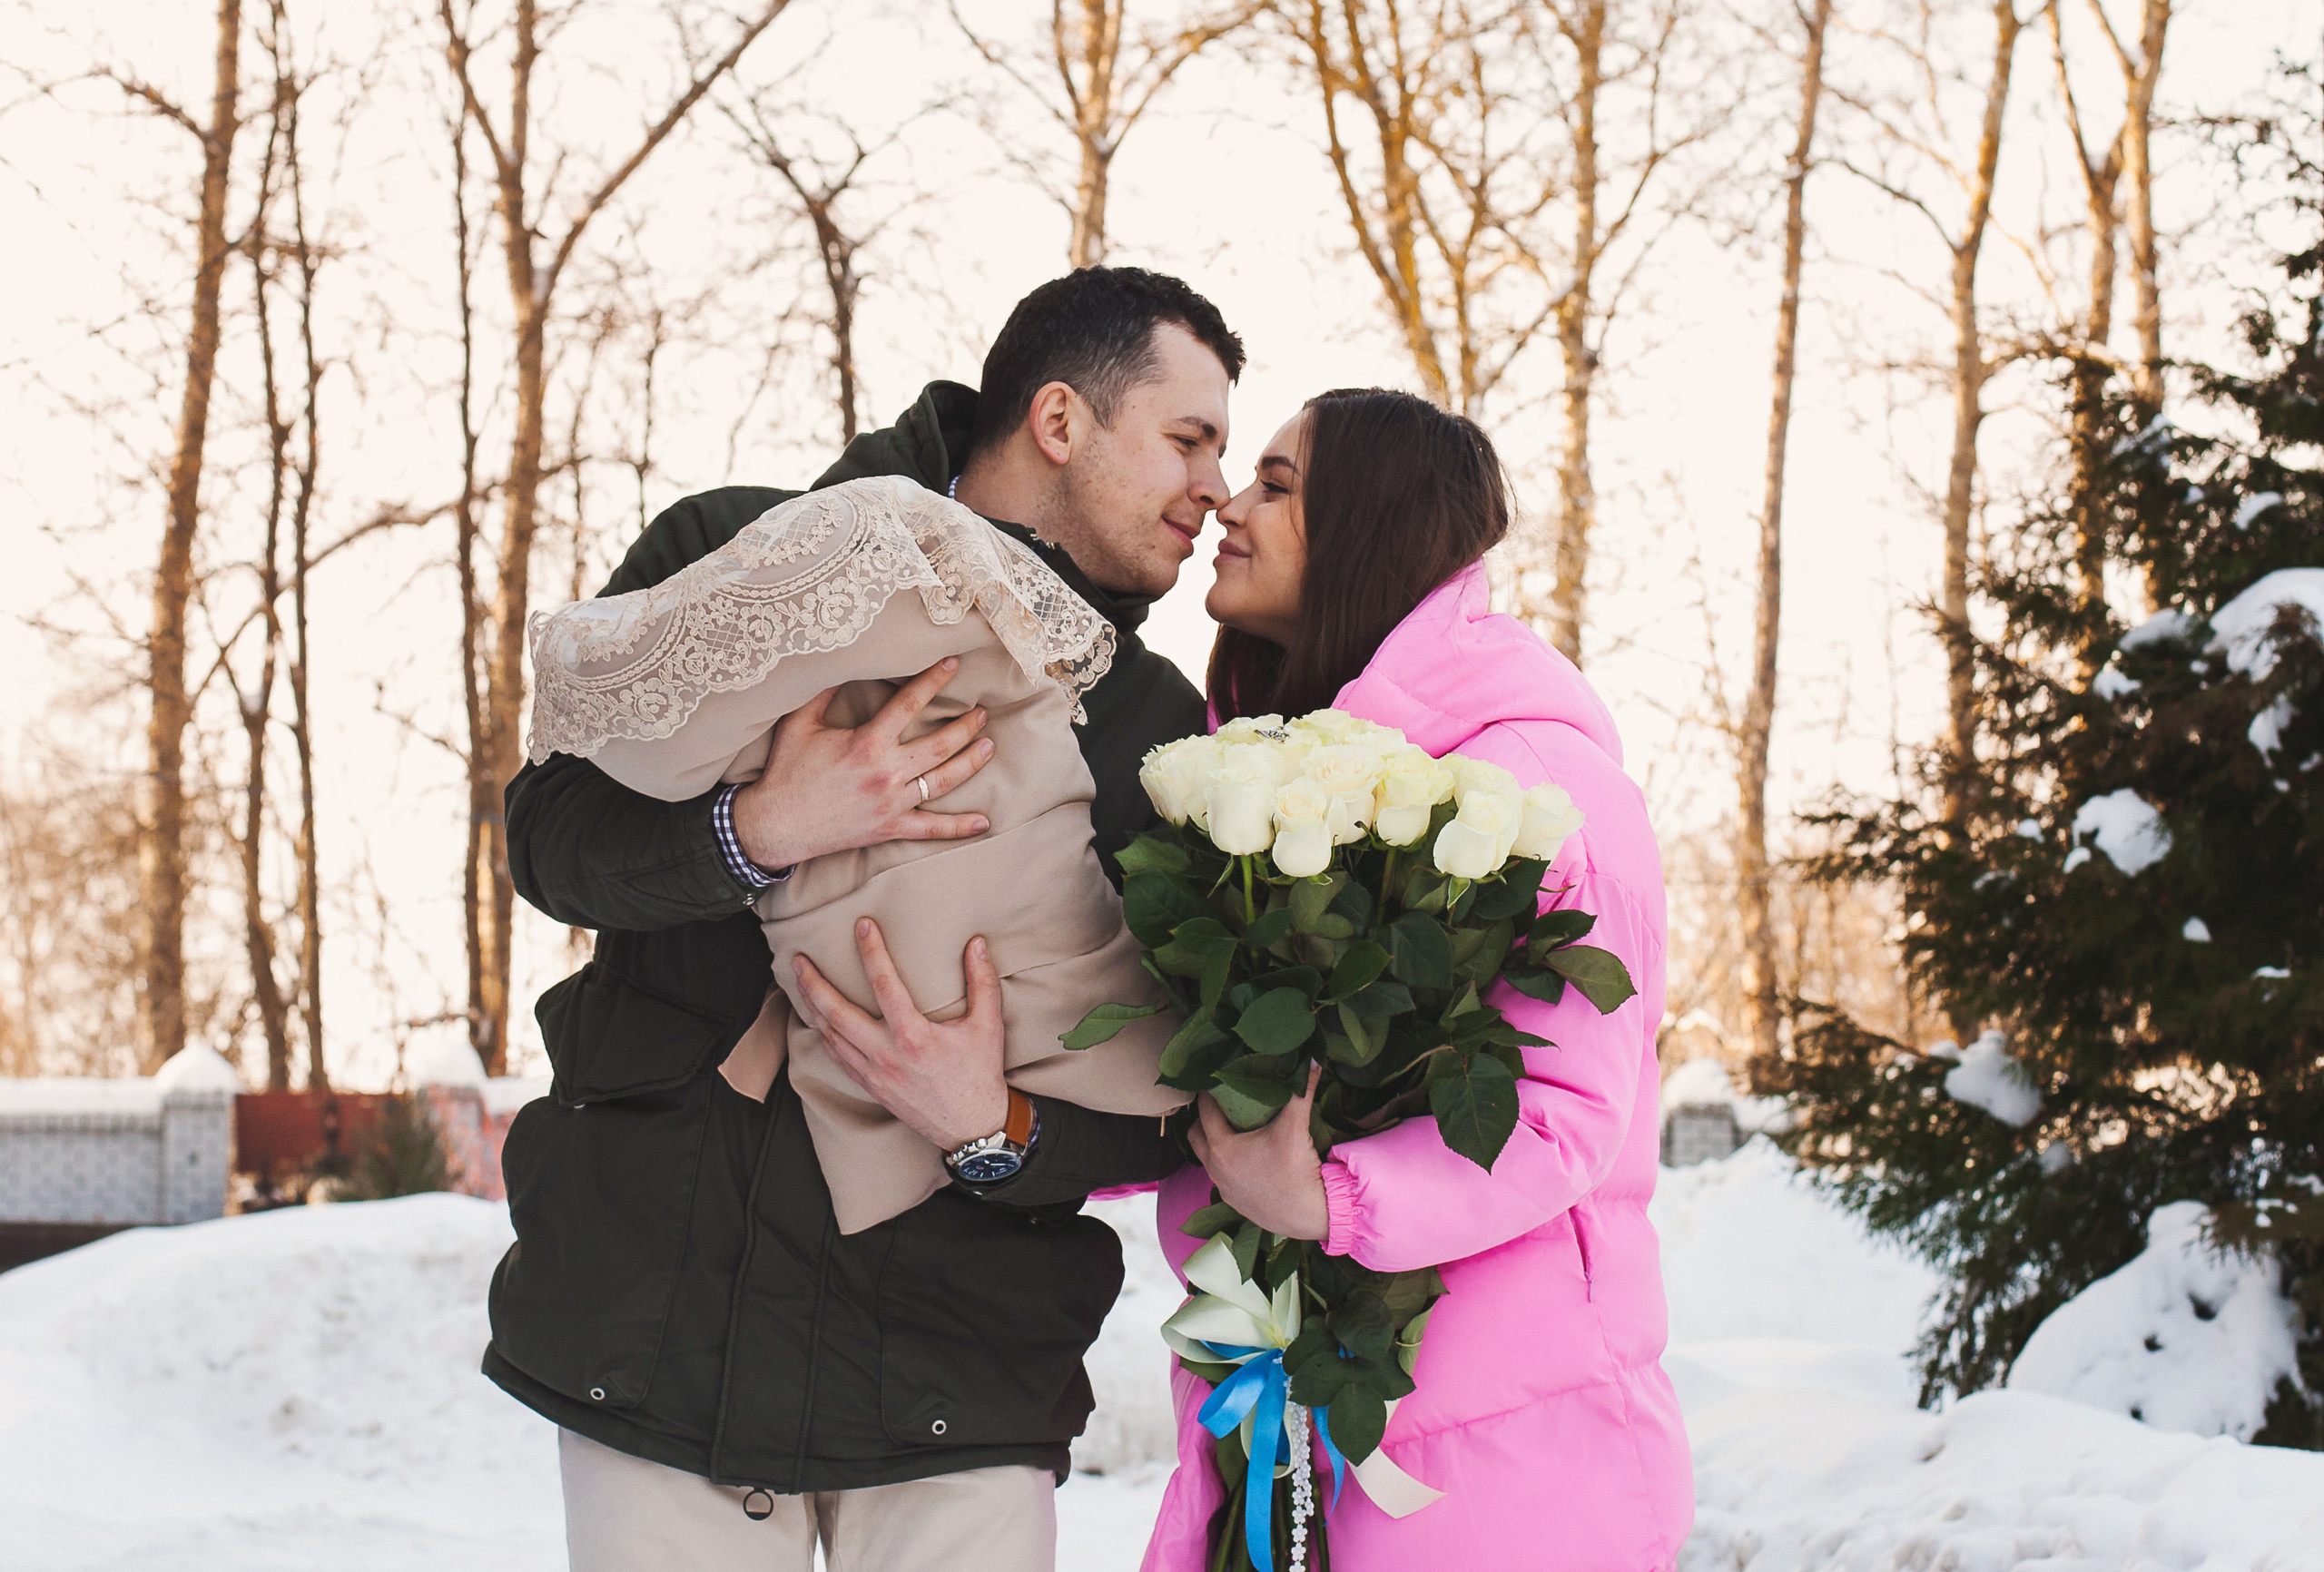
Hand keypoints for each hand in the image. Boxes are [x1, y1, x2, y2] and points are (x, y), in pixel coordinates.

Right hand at [732, 658, 994, 869]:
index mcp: (866, 744)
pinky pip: (931, 829)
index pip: (909, 704)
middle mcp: (886, 773)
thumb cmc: (787, 771)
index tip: (953, 664)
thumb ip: (824, 691)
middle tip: (982, 712)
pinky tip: (984, 821)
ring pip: (943, 781)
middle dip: (965, 726)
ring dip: (971, 762)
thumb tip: (844, 659)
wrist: (775, 825)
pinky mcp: (890, 828)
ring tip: (989, 745)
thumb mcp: (800, 723)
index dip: (933, 681)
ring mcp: (891, 803)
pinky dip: (959, 828)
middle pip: (940, 745)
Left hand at [791, 918, 1009, 1152]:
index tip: (863, 925)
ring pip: (829, 1036)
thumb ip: (983, 982)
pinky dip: (822, 1034)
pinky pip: (836, 1057)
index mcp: (913, 1037)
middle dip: (813, 984)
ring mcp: (874, 1073)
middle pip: (836, 1014)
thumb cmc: (980, 1075)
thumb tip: (976, 944)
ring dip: (811, 1007)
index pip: (884, 984)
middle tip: (798, 959)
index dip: (872, 951)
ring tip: (799, 983)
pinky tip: (817, 1020)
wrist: (971, 1127)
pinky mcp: (870, 1086)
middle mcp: (886, 1055)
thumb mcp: (988, 1027)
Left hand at [1187, 1064, 1328, 1241]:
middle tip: (1220, 1102)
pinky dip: (1225, 1163)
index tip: (1215, 1080)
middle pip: (1195, 1135)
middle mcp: (1215, 1169)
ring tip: (1230, 1127)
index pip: (1205, 1111)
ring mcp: (1223, 1189)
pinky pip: (1220, 1176)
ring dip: (1213, 1141)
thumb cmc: (1298, 1171)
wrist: (1311, 1215)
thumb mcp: (1296, 1127)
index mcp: (1221, 1148)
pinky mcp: (1234, 1203)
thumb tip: (1313, 1058)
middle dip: (1203, 1118)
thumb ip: (1301, 1091)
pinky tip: (1244, 1156)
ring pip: (1207, 1158)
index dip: (1208, 1093)